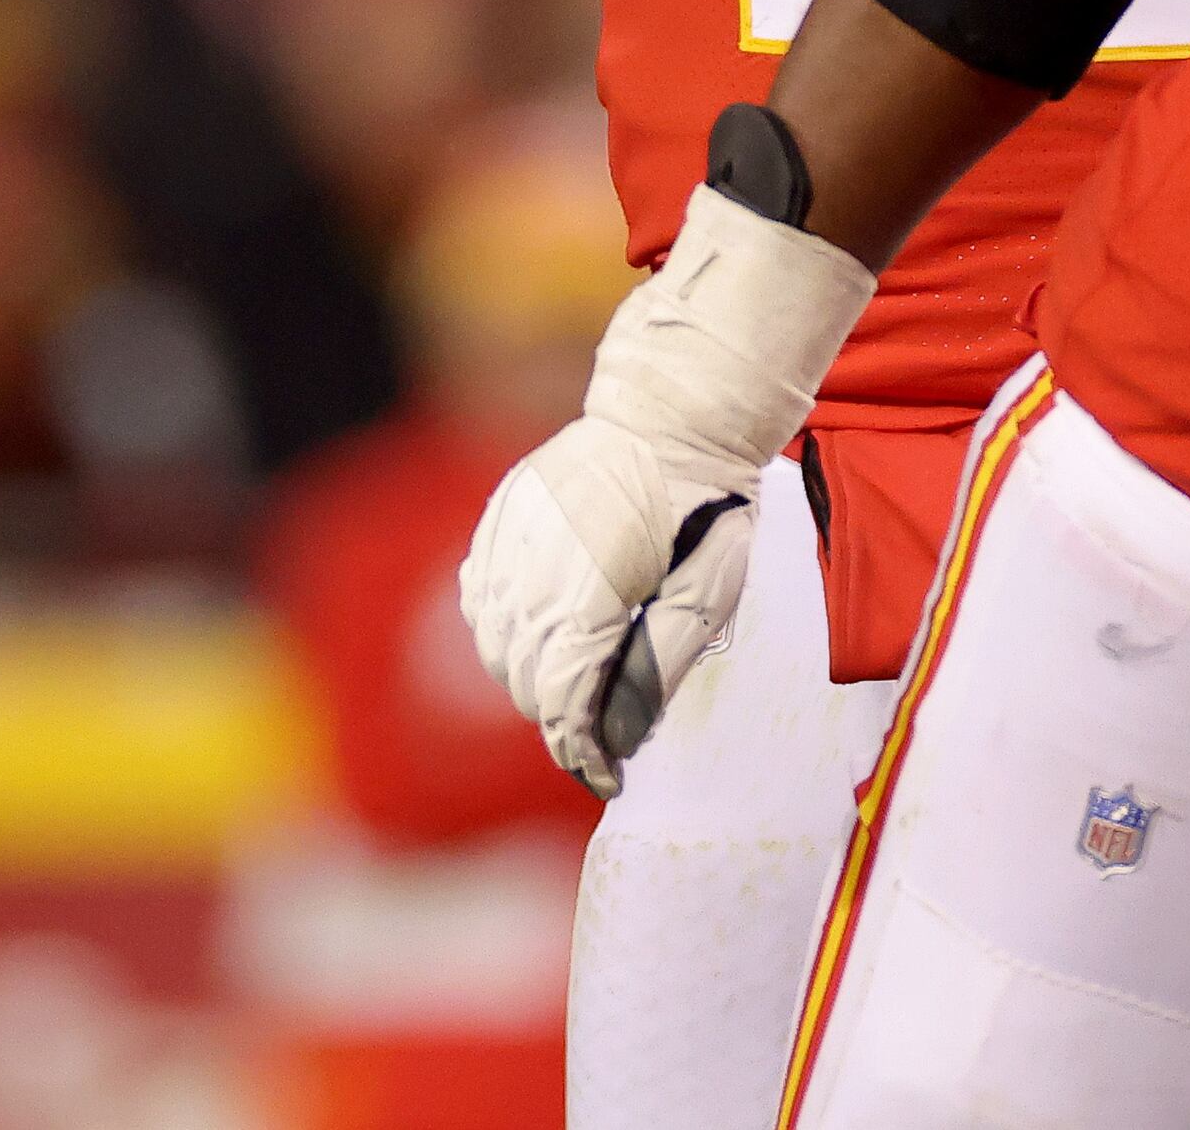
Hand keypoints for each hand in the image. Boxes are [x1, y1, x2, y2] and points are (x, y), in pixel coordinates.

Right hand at [454, 185, 873, 795]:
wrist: (674, 412)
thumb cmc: (708, 505)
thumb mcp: (710, 589)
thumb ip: (661, 663)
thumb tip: (619, 733)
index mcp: (593, 589)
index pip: (561, 700)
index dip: (581, 750)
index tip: (606, 776)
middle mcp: (537, 567)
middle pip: (522, 679)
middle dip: (559, 714)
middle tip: (601, 725)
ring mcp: (510, 538)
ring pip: (493, 642)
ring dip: (527, 673)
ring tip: (573, 677)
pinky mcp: (499, 517)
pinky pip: (479, 595)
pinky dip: (502, 627)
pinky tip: (539, 628)